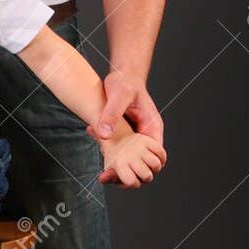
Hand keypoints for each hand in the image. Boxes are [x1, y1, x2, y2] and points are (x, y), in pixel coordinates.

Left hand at [89, 72, 163, 186]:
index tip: (125, 172)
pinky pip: (117, 145)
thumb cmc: (125, 82)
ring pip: (128, 156)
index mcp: (152, 127)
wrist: (121, 73)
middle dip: (126, 170)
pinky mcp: (123, 132)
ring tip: (98, 156)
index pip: (157, 156)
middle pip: (142, 162)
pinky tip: (92, 134)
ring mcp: (135, 134)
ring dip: (114, 159)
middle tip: (107, 174)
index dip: (144, 168)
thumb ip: (112, 114)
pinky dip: (105, 144)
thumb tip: (104, 135)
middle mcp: (145, 134)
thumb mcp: (119, 96)